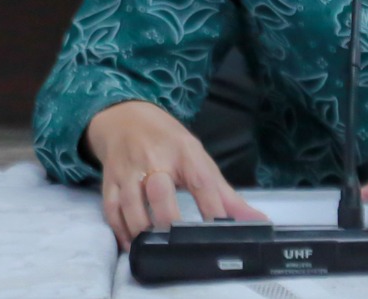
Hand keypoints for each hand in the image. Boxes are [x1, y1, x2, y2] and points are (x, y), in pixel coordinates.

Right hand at [85, 100, 265, 250]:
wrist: (126, 118)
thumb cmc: (170, 143)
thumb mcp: (199, 159)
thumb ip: (226, 194)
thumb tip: (258, 220)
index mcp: (184, 151)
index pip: (201, 180)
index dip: (212, 207)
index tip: (220, 230)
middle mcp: (154, 158)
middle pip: (160, 190)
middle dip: (169, 218)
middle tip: (178, 242)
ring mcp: (128, 170)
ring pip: (130, 203)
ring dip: (141, 229)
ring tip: (155, 248)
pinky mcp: (109, 179)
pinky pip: (111, 208)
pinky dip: (120, 230)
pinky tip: (133, 245)